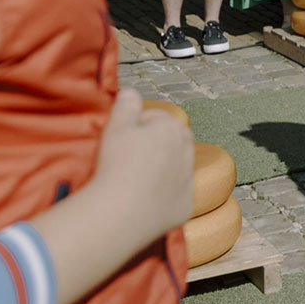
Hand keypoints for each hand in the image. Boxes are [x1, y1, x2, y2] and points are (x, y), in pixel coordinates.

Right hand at [87, 89, 193, 240]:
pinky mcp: (185, 205)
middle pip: (172, 141)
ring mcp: (188, 180)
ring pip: (176, 168)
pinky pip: (175, 195)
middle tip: (130, 156)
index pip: (156, 118)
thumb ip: (126, 104)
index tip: (122, 138)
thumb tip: (131, 92)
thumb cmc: (117, 164)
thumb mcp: (116, 126)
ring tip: (135, 178)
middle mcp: (187, 152)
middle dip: (156, 144)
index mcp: (172, 128)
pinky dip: (163, 195)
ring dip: (162, 169)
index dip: (137, 125)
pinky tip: (144, 199)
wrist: (121, 211)